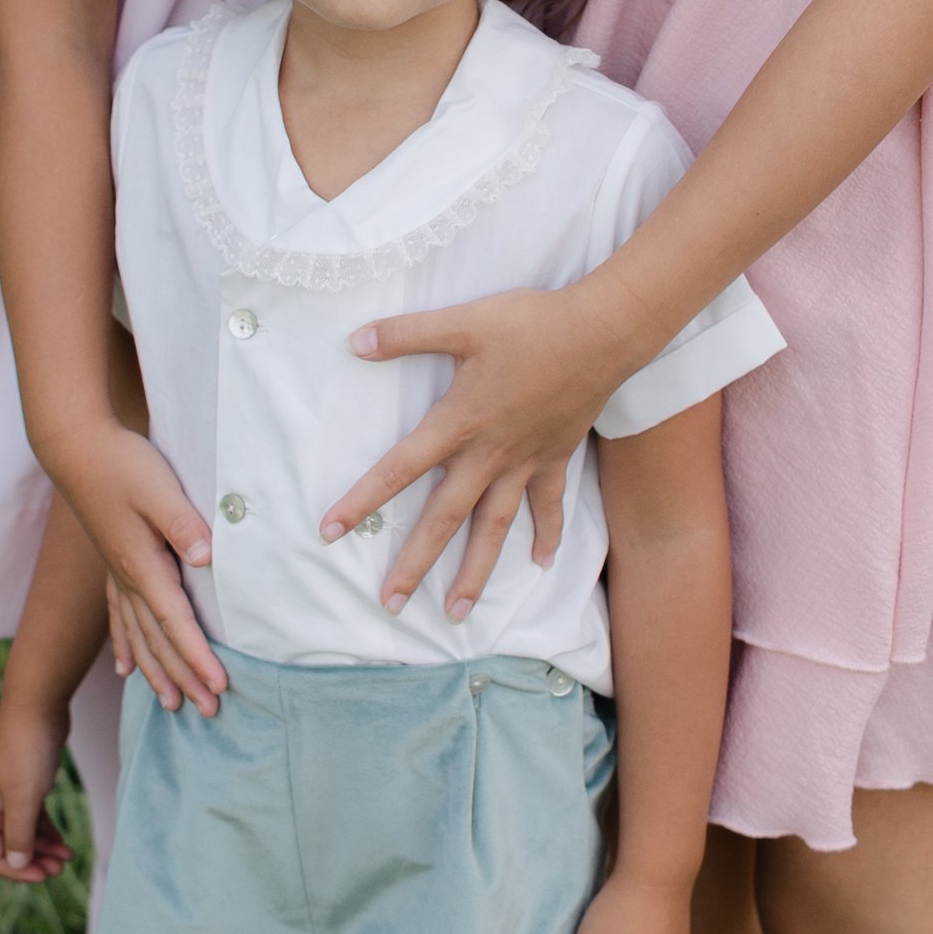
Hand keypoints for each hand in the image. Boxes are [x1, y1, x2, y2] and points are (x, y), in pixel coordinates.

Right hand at [0, 694, 76, 885]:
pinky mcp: (28, 782)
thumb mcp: (25, 797)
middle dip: (33, 862)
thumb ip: (19, 833)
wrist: (38, 704)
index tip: (46, 875)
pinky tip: (64, 842)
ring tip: (68, 858)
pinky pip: (34, 817)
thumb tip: (15, 865)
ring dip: (44, 849)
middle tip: (60, 870)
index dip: (17, 872)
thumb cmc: (28, 749)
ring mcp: (10, 793)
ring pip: (24, 833)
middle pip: (9, 847)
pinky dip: (48, 832)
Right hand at [46, 415, 224, 714]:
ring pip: (138, 637)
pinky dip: (126, 647)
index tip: (220, 688)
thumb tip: (208, 559)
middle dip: (184, 678)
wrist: (75, 446)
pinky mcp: (112, 563)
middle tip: (209, 713)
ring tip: (173, 706)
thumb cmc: (121, 463)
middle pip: (158, 641)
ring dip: (157, 673)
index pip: (175, 623)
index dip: (198, 658)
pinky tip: (126, 669)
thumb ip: (183, 523)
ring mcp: (116, 574)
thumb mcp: (159, 488)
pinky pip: (119, 618)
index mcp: (142, 565)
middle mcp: (127, 579)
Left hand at [323, 279, 644, 619]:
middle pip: (443, 519)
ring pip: (494, 528)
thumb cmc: (531, 324)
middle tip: (390, 604)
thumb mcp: (463, 322)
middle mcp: (488, 454)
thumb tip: (355, 341)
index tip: (330, 532)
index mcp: (458, 424)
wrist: (602, 333)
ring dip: (475, 571)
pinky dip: (547, 534)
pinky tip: (541, 564)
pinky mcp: (555, 457)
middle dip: (415, 564)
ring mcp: (524, 462)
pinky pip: (549, 506)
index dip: (362, 500)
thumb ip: (407, 334)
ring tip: (456, 611)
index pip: (398, 469)